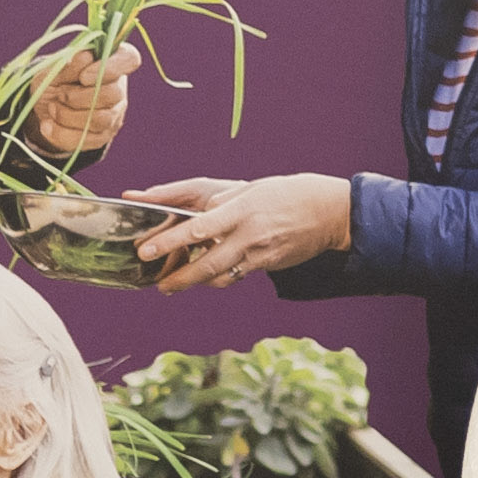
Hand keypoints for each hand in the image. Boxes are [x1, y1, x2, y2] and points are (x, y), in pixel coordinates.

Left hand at [26, 44, 139, 157]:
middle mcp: (118, 88)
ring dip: (67, 115)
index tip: (84, 77)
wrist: (43, 109)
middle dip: (78, 97)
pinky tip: (48, 125)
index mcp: (111, 63)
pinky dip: (60, 133)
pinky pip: (85, 139)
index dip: (111, 68)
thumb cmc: (54, 82)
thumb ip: (70, 65)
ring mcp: (114, 114)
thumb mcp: (54, 70)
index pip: (129, 59)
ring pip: (100, 119)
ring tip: (52, 108)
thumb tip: (85, 56)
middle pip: (112, 94)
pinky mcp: (103, 136)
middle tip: (60, 94)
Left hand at [133, 172, 353, 289]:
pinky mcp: (269, 264)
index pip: (198, 229)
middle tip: (158, 284)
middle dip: (179, 277)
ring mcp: (261, 253)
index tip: (146, 250)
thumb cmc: (289, 194)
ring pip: (221, 275)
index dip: (169, 242)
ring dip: (194, 283)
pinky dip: (219, 278)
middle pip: (207, 263)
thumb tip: (199, 218)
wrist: (330, 212)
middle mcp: (249, 235)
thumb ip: (222, 204)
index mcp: (241, 211)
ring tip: (172, 286)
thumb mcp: (252, 190)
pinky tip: (206, 278)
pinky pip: (238, 274)